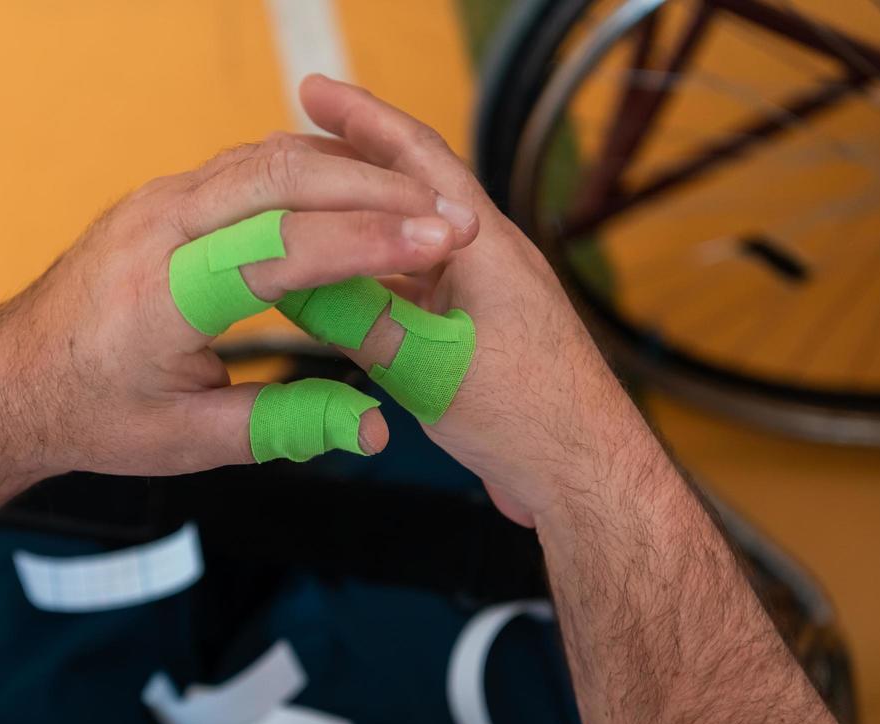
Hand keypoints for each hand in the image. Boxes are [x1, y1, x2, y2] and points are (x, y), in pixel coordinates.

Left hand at [0, 133, 478, 477]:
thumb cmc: (94, 413)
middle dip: (377, 190)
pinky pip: (248, 166)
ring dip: (350, 173)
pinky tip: (360, 192)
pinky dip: (312, 172)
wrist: (15, 380)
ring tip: (422, 204)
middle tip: (450, 215)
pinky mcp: (165, 198)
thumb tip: (374, 427)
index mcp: (162, 293)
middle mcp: (156, 229)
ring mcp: (157, 203)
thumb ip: (286, 427)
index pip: (282, 246)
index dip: (368, 241)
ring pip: (268, 158)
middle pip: (282, 176)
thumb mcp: (188, 441)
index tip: (439, 240)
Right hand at [295, 75, 646, 526]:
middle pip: (410, 192)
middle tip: (295, 146)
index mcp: (485, 247)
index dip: (361, 119)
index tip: (315, 92)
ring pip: (410, 243)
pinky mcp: (479, 335)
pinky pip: (417, 287)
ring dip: (360, 225)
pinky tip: (345, 286)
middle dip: (351, 164)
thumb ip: (360, 320)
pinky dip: (375, 278)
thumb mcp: (428, 364)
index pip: (417, 159)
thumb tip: (295, 283)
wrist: (583, 475)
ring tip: (307, 213)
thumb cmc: (530, 418)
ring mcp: (486, 296)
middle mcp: (488, 259)